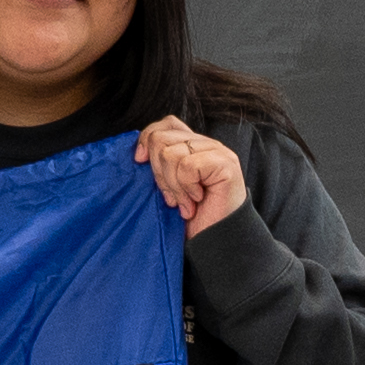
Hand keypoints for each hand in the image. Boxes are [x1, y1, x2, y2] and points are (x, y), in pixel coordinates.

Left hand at [137, 118, 246, 239]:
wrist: (214, 241)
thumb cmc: (193, 218)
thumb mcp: (168, 186)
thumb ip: (159, 164)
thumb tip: (139, 153)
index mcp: (194, 145)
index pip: (166, 124)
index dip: (148, 140)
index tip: (140, 163)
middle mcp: (207, 144)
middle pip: (162, 138)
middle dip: (158, 173)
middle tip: (170, 198)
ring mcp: (218, 151)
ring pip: (171, 154)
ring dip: (174, 185)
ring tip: (184, 202)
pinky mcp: (225, 163)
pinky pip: (187, 166)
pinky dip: (186, 188)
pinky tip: (195, 200)